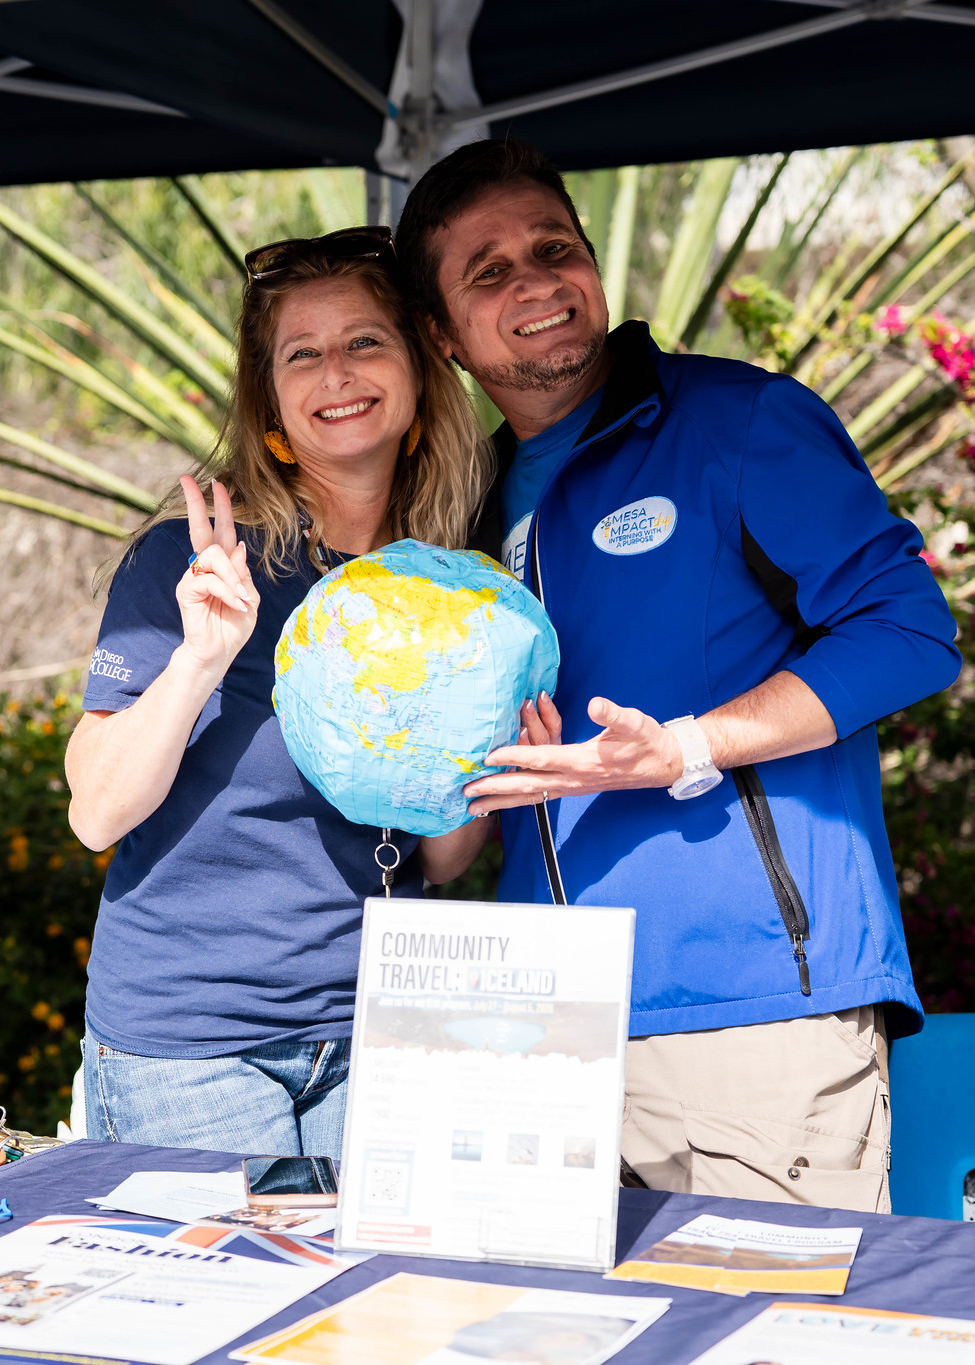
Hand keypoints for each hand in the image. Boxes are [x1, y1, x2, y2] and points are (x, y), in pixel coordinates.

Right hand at [174, 475, 259, 674]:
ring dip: (233, 578)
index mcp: (223, 565)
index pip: (221, 530)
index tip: (216, 484)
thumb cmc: (234, 625)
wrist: (219, 652)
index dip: (221, 508)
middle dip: (196, 502)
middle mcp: (205, 566)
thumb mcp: (249, 597)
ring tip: (242, 601)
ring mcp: (193, 576)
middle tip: (188, 480)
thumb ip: (243, 573)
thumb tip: (238, 546)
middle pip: (200, 528)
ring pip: (214, 557)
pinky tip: (234, 605)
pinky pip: (210, 579)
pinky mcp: (186, 589)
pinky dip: (227, 592)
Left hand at [464, 695, 681, 813]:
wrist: (662, 765)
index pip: (542, 758)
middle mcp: (573, 779)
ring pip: (529, 796)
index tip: (488, 756)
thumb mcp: (634, 721)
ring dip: (501, 801)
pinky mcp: (572, 786)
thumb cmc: (646, 741)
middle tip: (466, 792)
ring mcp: (572, 786)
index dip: (514, 755)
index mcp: (584, 761)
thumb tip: (595, 704)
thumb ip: (613, 714)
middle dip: (495, 788)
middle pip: (527, 784)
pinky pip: (538, 796)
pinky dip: (516, 800)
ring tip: (473, 808)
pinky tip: (501, 802)